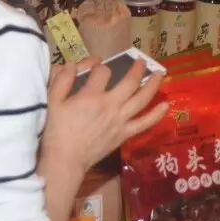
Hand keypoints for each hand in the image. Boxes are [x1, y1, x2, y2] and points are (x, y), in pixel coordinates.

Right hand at [41, 57, 167, 173]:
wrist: (65, 160)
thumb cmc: (56, 131)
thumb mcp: (53, 101)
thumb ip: (62, 80)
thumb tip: (74, 63)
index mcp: (91, 96)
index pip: (102, 72)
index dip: (100, 65)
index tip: (98, 65)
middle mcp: (110, 105)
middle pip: (130, 82)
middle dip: (137, 68)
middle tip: (142, 60)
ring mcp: (120, 120)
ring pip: (142, 99)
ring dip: (153, 84)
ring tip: (160, 73)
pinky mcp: (124, 134)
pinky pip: (144, 123)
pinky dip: (156, 115)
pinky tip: (166, 105)